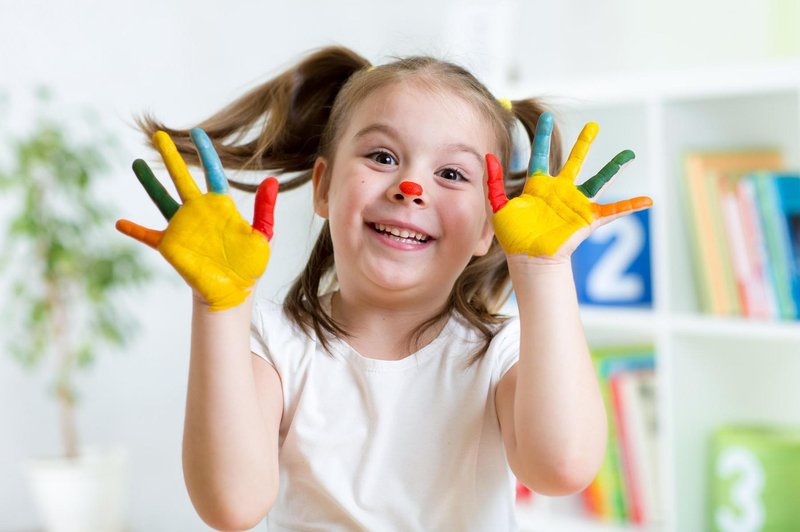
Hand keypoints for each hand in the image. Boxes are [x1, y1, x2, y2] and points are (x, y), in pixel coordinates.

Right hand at [116, 129, 277, 310]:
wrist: (234, 290)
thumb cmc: (250, 264)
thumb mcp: (263, 235)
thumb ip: (265, 209)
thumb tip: (272, 181)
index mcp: (221, 205)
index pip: (212, 172)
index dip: (206, 152)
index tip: (198, 133)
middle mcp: (199, 211)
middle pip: (181, 177)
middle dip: (170, 156)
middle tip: (159, 135)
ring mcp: (182, 226)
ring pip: (161, 198)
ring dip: (148, 182)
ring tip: (136, 163)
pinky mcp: (170, 245)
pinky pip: (148, 236)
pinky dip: (134, 230)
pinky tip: (119, 223)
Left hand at [486, 112, 651, 261]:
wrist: (528, 259)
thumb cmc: (513, 237)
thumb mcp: (498, 207)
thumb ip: (494, 182)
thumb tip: (489, 156)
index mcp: (539, 186)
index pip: (541, 155)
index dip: (543, 136)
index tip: (546, 117)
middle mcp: (560, 191)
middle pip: (575, 161)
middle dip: (584, 143)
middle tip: (593, 124)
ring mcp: (575, 204)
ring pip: (598, 180)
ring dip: (614, 167)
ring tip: (629, 154)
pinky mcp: (587, 219)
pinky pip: (614, 210)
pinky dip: (631, 205)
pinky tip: (648, 200)